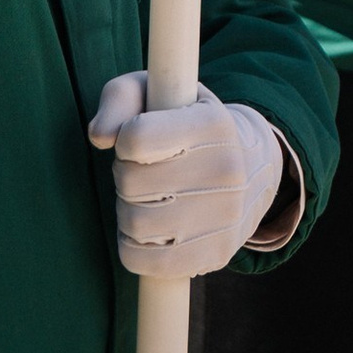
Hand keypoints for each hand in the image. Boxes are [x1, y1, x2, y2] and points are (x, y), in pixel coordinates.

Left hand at [87, 78, 286, 277]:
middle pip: (130, 183)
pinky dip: (134, 246)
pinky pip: (144, 261)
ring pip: (134, 224)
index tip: (136, 139)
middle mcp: (226, 170)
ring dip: (128, 210)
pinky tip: (149, 229)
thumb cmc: (189, 123)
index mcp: (212, 123)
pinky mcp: (217, 254)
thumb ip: (120, 100)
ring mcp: (225, 217)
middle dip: (125, 174)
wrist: (253, 166)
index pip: (137, 137)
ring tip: (147, 198)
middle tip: (143, 169)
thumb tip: (99, 136)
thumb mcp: (159, 91)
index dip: (125, 139)